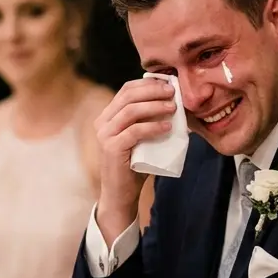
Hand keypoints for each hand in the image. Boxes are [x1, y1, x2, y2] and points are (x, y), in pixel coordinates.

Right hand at [93, 77, 176, 235]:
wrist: (121, 194)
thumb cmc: (134, 166)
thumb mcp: (141, 138)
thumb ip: (148, 120)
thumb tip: (174, 102)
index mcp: (107, 116)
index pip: (126, 90)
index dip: (147, 84)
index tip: (168, 84)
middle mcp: (102, 122)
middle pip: (128, 96)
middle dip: (153, 91)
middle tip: (173, 93)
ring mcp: (105, 135)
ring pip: (131, 111)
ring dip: (155, 106)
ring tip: (173, 108)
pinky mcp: (112, 148)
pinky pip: (135, 131)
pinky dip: (153, 127)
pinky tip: (167, 127)